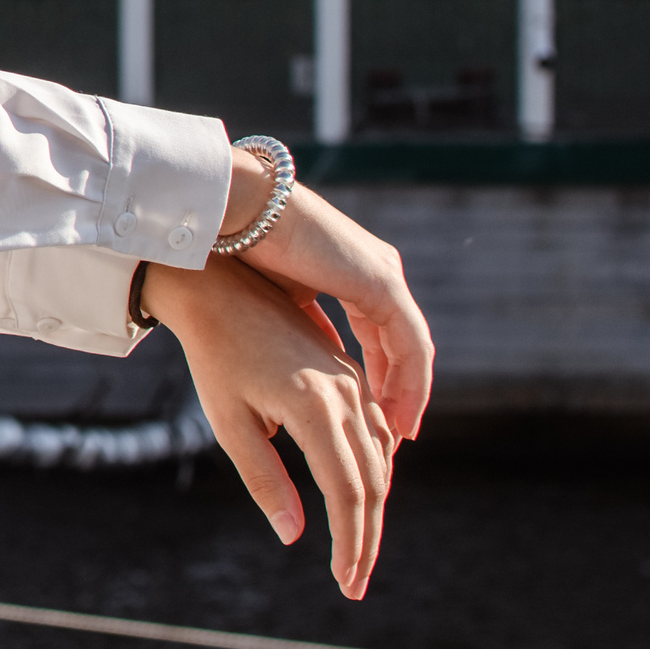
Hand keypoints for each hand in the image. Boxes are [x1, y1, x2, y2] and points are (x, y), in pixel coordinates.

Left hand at [142, 256, 396, 598]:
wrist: (218, 287)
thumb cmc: (213, 356)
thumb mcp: (228, 421)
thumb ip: (263, 478)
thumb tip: (292, 536)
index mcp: (315, 406)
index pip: (348, 493)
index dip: (351, 542)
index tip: (345, 582)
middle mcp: (344, 393)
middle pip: (373, 481)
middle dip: (366, 536)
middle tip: (354, 582)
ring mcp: (351, 380)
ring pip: (379, 457)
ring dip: (372, 508)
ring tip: (356, 551)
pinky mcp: (348, 372)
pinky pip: (374, 431)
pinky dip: (373, 470)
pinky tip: (362, 497)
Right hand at [223, 162, 435, 441]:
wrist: (236, 210)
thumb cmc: (243, 250)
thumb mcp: (281, 296)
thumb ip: (301, 320)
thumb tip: (298, 355)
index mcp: (353, 272)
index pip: (379, 335)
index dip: (378, 377)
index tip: (371, 416)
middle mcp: (378, 273)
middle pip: (400, 347)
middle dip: (396, 393)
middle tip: (391, 438)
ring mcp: (384, 275)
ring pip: (412, 350)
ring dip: (408, 396)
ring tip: (399, 437)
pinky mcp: (382, 282)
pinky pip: (410, 345)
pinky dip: (409, 384)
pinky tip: (397, 416)